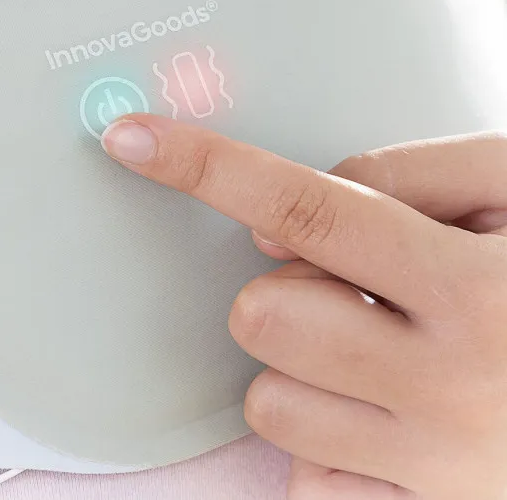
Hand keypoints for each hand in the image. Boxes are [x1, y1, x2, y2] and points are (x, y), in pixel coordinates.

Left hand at [101, 115, 506, 499]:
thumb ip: (397, 176)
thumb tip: (269, 221)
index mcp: (475, 286)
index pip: (303, 205)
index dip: (205, 164)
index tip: (131, 137)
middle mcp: (449, 387)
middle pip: (262, 316)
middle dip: (286, 294)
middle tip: (359, 294)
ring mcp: (435, 472)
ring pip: (268, 400)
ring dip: (305, 369)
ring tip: (385, 358)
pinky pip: (303, 475)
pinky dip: (327, 440)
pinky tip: (391, 421)